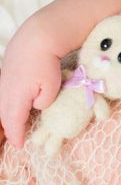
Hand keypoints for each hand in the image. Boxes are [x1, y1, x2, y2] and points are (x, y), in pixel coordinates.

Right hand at [0, 20, 61, 147]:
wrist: (37, 38)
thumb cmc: (47, 63)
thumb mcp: (51, 88)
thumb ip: (44, 103)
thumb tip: (37, 107)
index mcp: (15, 96)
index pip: (13, 122)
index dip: (16, 135)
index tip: (20, 146)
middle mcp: (4, 90)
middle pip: (3, 115)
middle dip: (7, 130)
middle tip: (13, 142)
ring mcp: (3, 81)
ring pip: (1, 106)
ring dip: (5, 118)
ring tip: (10, 129)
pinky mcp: (5, 74)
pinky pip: (3, 96)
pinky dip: (6, 106)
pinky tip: (11, 108)